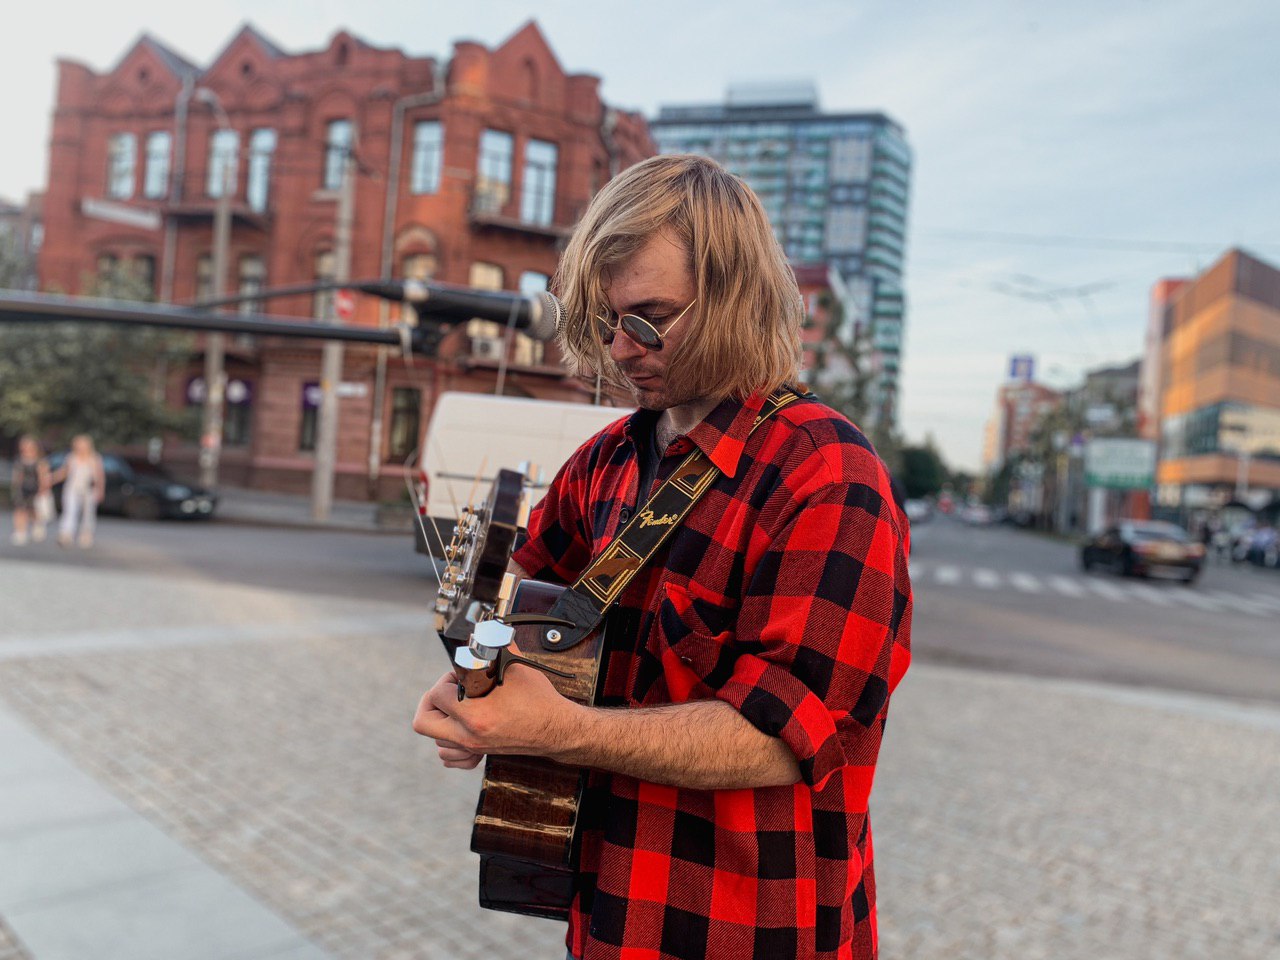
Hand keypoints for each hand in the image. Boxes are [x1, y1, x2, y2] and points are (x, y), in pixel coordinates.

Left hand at [412, 659, 577, 766]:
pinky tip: (460, 728)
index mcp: (476, 715)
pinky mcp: (480, 753)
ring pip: (435, 740)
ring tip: (458, 707)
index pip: (436, 696)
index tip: (459, 676)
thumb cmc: (539, 701)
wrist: (557, 729)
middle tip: (447, 692)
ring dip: (440, 721)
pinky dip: (448, 744)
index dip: (444, 680)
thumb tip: (487, 630)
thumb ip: (496, 646)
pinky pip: (449, 757)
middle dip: (430, 703)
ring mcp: (474, 747)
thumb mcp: (517, 668)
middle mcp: (470, 736)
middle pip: (423, 723)